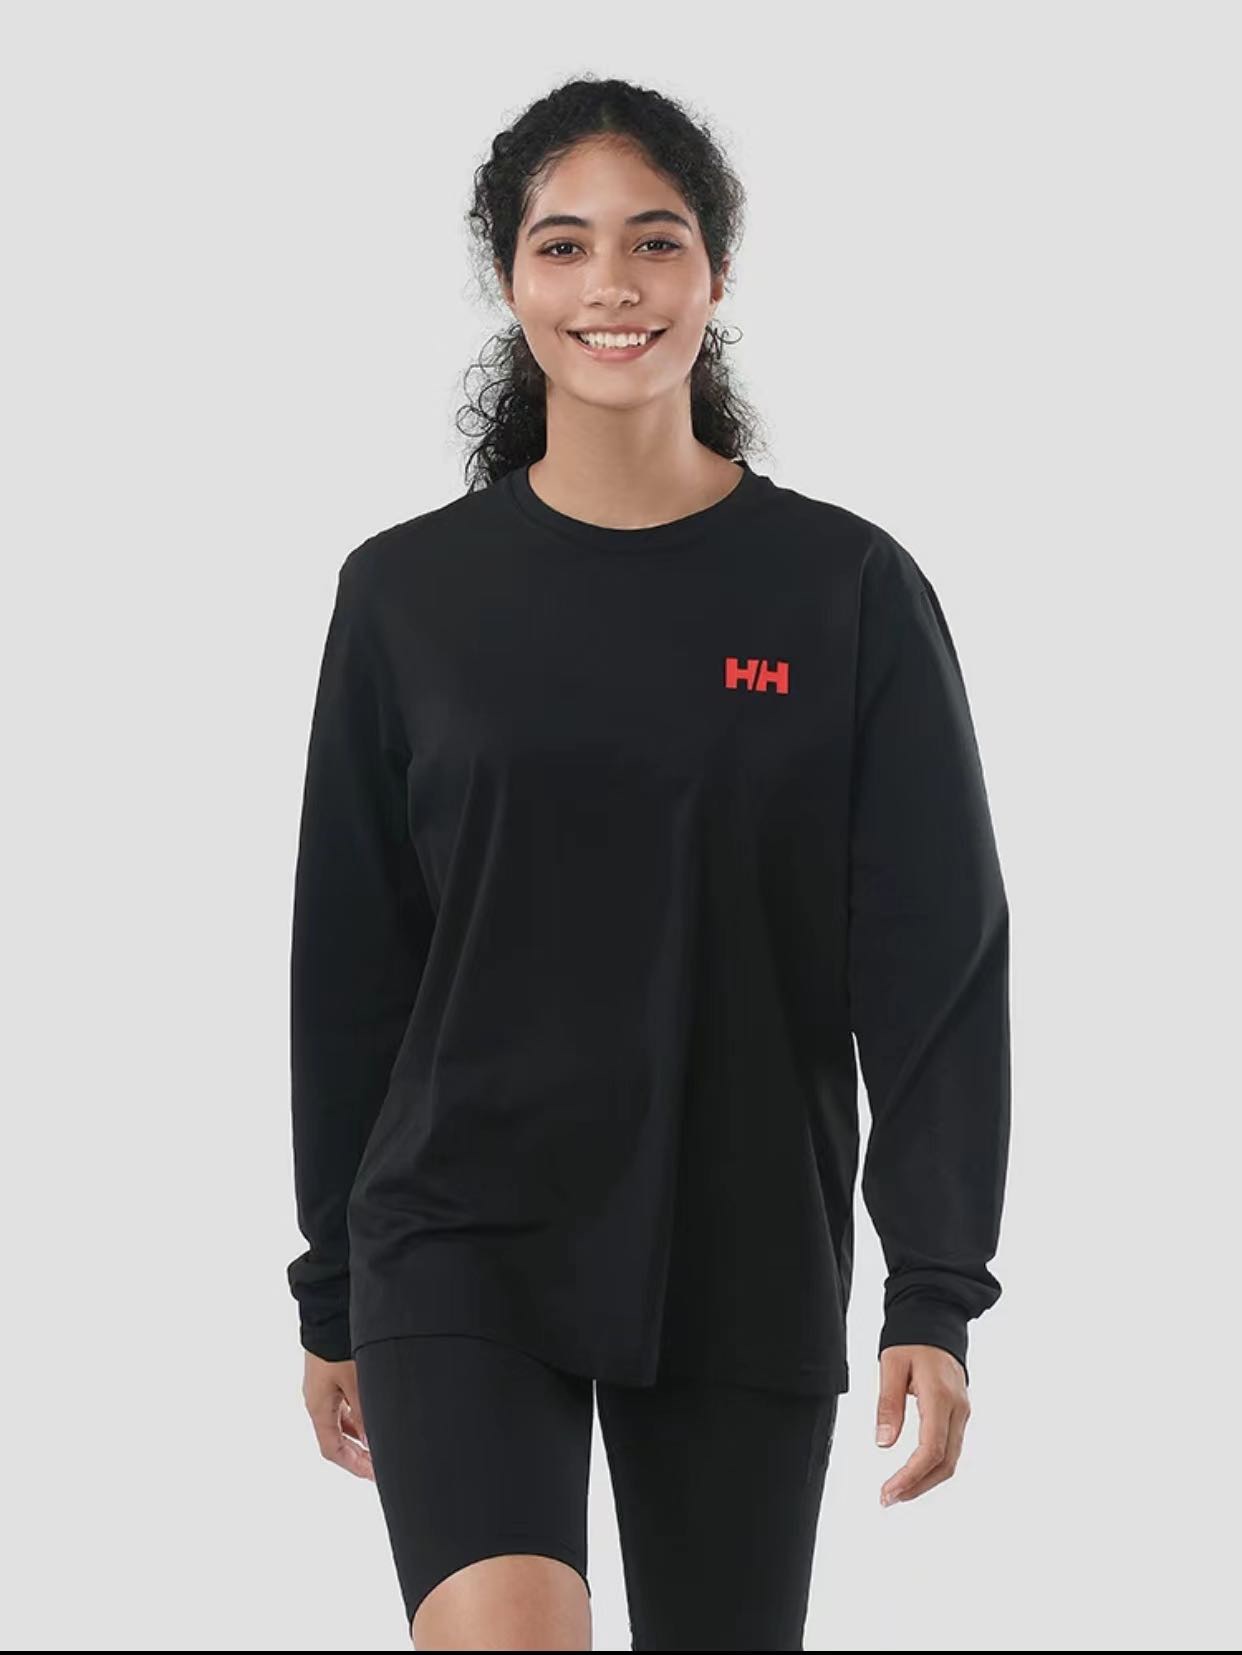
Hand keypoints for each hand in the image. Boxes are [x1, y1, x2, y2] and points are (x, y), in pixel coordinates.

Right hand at [301, 1351, 373, 1479]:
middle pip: (336, 1438)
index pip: (332, 1449)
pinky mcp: (330, 1374)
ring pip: (341, 1421)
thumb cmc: (337, 1345)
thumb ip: (364, 1412)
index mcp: (318, 1407)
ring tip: (383, 1441)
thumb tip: (373, 1440)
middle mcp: (317, 1400)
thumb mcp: (356, 1381)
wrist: (326, 1310)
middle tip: (381, 1464)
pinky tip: (375, 1414)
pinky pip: (343, 1404)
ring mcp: (322, 1387)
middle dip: (358, 1453)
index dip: (353, 1465)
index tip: (373, 1475)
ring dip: (360, 1434)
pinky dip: (358, 1415)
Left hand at [875, 1344, 969, 1506]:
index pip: (931, 1450)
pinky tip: (914, 1474)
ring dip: (925, 1481)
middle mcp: (958, 1410)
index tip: (888, 1491)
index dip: (910, 1477)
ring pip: (950, 1460)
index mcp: (941, 1397)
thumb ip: (888, 1404)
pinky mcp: (959, 1414)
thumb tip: (884, 1443)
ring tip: (896, 1492)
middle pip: (944, 1463)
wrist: (936, 1322)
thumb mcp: (892, 1365)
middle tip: (888, 1499)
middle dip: (917, 1487)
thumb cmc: (913, 1340)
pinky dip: (932, 1467)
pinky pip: (950, 1449)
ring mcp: (962, 1413)